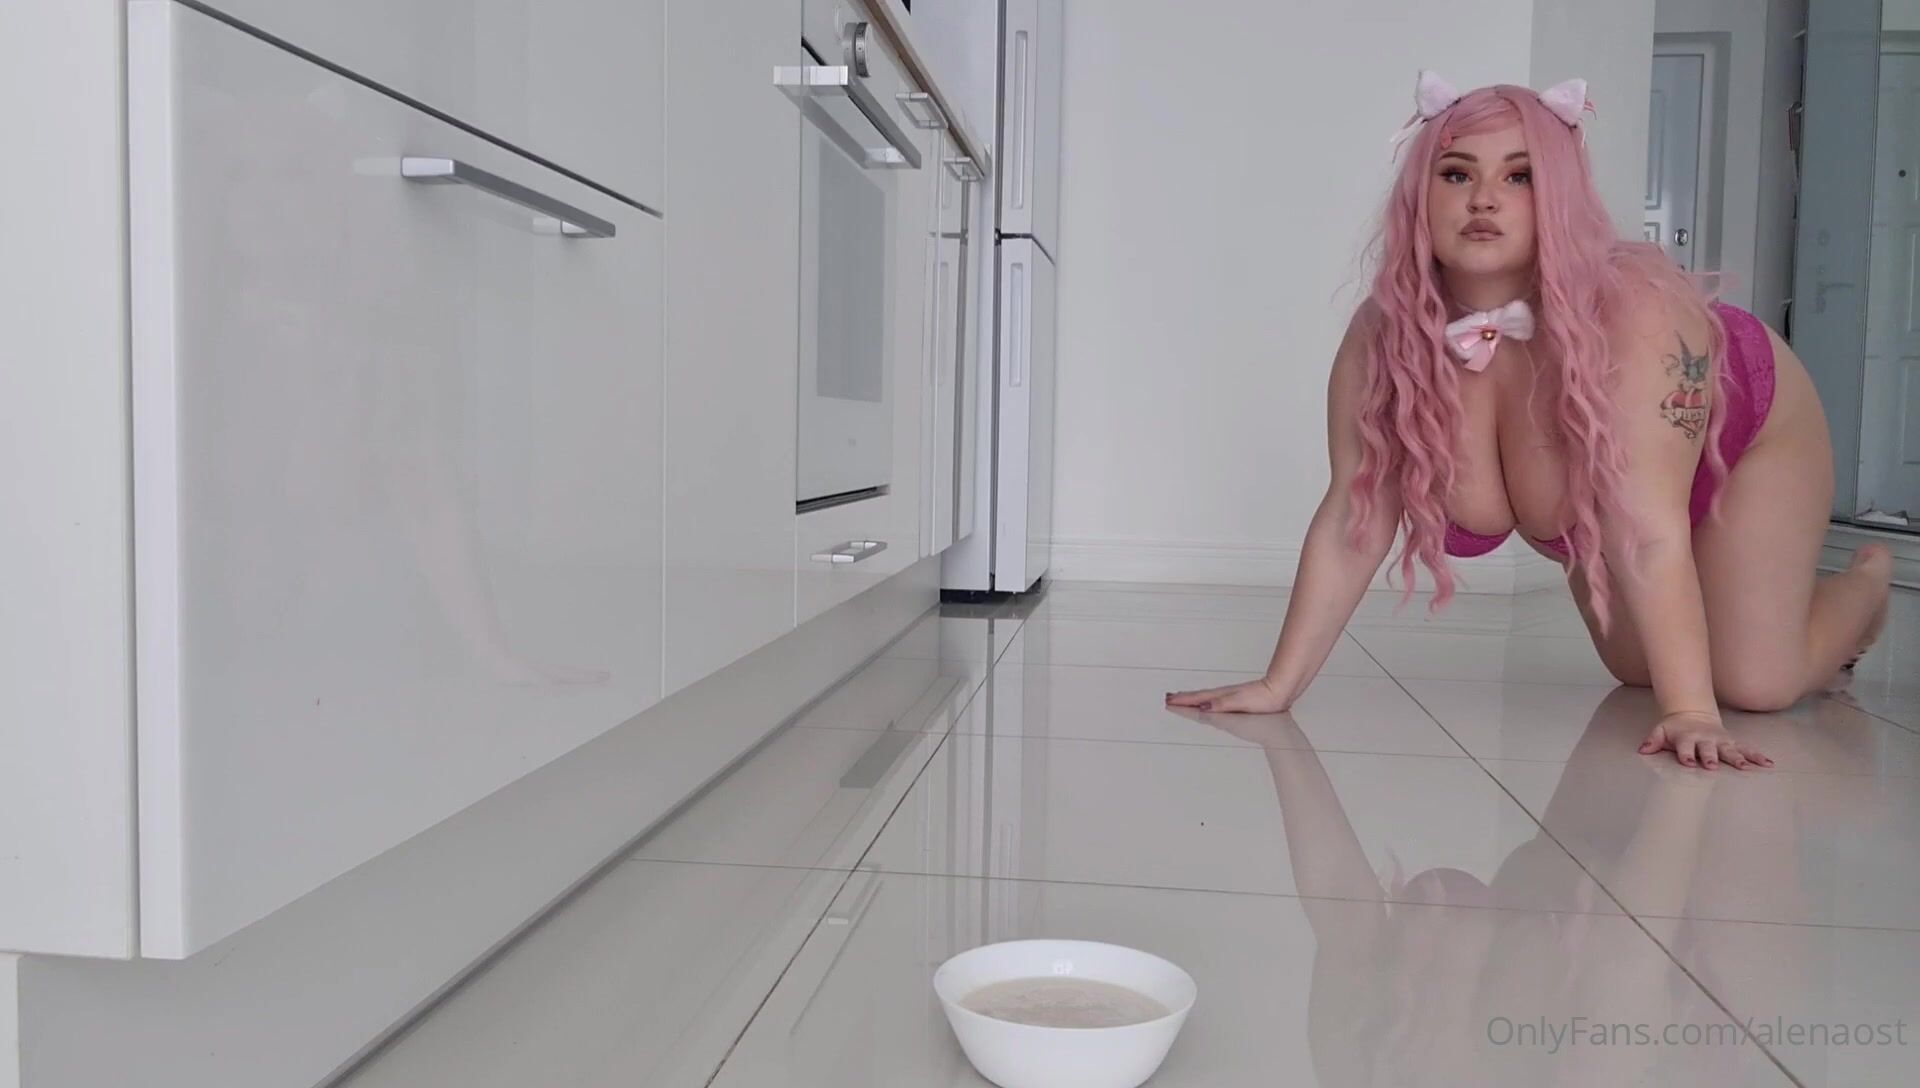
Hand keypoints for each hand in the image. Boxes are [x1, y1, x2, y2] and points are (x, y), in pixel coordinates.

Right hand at [1165, 677, 1291, 714]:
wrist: (1282, 689)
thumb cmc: (1266, 697)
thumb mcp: (1240, 702)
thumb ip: (1221, 704)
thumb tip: (1203, 706)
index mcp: (1223, 696)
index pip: (1198, 699)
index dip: (1183, 701)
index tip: (1169, 701)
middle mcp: (1225, 695)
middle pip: (1199, 696)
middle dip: (1183, 698)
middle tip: (1169, 698)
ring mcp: (1231, 696)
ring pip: (1206, 697)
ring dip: (1192, 698)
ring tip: (1183, 698)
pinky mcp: (1238, 698)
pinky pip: (1215, 699)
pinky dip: (1206, 700)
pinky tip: (1209, 703)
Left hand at [1638, 711, 1771, 769]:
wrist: (1692, 713)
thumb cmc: (1675, 728)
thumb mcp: (1660, 731)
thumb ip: (1652, 741)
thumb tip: (1642, 750)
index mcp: (1687, 738)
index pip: (1686, 748)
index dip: (1686, 755)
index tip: (1688, 763)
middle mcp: (1705, 740)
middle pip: (1708, 749)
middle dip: (1710, 757)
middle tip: (1713, 766)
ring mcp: (1720, 741)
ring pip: (1730, 750)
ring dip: (1738, 758)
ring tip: (1745, 767)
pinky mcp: (1731, 742)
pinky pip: (1746, 749)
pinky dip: (1756, 756)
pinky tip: (1767, 763)